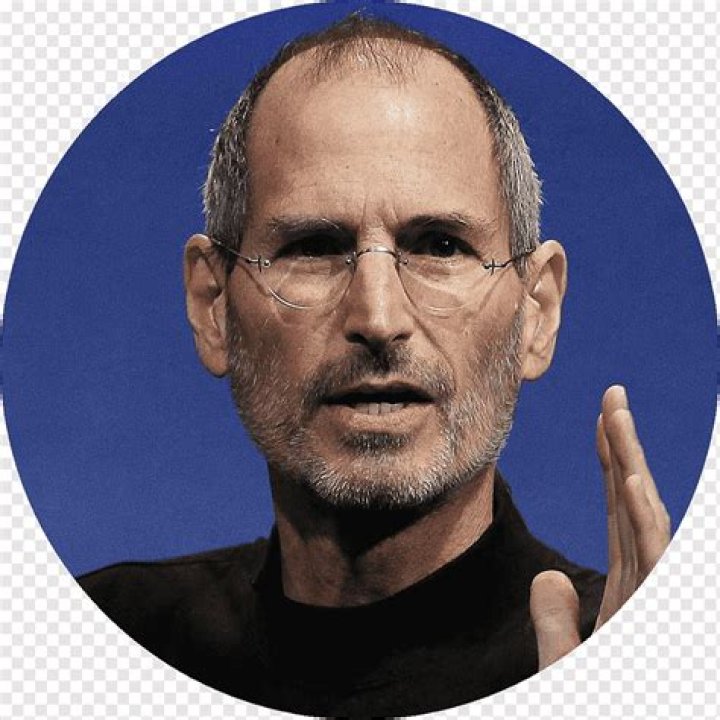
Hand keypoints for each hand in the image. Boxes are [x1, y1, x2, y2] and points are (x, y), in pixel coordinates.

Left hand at [529, 385, 670, 670]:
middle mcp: (641, 588)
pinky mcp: (655, 616)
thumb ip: (556, 626)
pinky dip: (645, 516)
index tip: (602, 423)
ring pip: (641, 519)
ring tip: (617, 416)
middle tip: (612, 396)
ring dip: (630, 465)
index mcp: (624, 593)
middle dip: (622, 448)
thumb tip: (545, 577)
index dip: (612, 466)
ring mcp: (650, 599)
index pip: (617, 515)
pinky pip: (650, 557)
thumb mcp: (564, 670)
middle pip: (630, 505)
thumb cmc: (590, 711)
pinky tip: (633, 479)